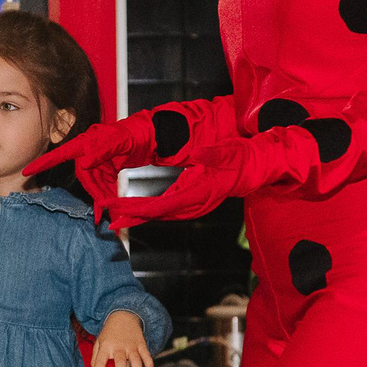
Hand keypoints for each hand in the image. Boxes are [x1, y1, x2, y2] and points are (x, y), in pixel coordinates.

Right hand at [25, 116, 156, 223]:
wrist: (146, 137)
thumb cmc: (130, 133)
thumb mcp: (117, 140)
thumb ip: (100, 150)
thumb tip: (84, 163)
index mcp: (85, 143)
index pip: (60, 154)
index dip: (43, 163)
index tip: (26, 171)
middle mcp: (87, 154)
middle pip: (83, 176)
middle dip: (93, 190)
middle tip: (104, 204)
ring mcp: (97, 163)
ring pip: (94, 184)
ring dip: (101, 197)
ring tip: (110, 209)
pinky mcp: (106, 171)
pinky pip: (103, 186)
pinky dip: (106, 197)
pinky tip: (107, 210)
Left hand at [91, 311, 154, 366]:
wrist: (123, 315)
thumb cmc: (109, 333)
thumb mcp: (99, 342)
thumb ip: (95, 357)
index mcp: (106, 346)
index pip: (100, 360)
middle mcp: (119, 346)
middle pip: (120, 360)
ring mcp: (131, 345)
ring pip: (136, 359)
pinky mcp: (141, 345)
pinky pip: (147, 356)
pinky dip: (150, 366)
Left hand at [107, 131, 313, 229]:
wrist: (263, 167)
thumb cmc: (247, 158)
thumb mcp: (233, 152)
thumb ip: (215, 154)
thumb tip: (200, 153)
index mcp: (200, 192)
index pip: (162, 204)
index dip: (135, 208)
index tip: (113, 209)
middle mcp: (195, 203)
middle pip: (156, 213)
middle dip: (129, 214)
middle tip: (104, 213)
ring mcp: (195, 204)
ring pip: (160, 212)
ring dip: (136, 214)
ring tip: (112, 213)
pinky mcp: (194, 200)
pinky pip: (166, 207)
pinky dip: (149, 209)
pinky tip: (135, 206)